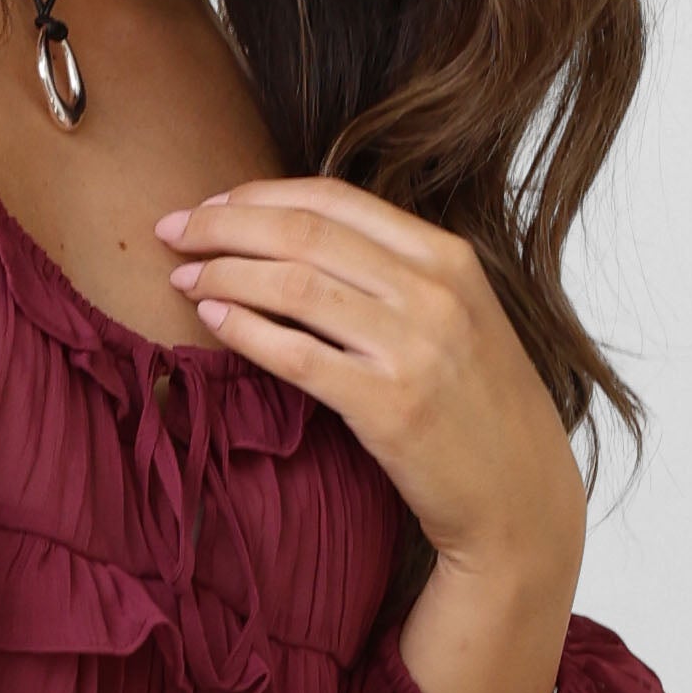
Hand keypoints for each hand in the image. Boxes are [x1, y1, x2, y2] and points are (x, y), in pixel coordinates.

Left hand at [160, 180, 588, 692]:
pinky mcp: (389, 407)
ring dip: (224, 273)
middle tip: (172, 230)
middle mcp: (435, 293)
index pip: (334, 199)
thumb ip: (396, 272)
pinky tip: (210, 319)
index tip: (212, 204)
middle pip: (304, 233)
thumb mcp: (458, 316)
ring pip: (294, 284)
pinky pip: (296, 354)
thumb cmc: (477, 408)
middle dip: (224, 224)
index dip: (260, 194)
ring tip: (182, 277)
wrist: (519, 498)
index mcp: (450, 258)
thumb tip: (301, 236)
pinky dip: (244, 329)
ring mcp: (414, 349)